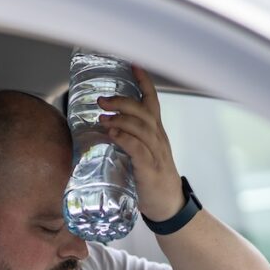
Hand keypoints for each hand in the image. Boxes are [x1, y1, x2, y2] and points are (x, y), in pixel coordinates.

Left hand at [98, 66, 183, 221]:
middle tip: (101, 100)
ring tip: (103, 116)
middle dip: (122, 101)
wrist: (168, 205)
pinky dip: (125, 139)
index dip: (143, 82)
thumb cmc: (151, 177)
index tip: (132, 64)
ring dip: (121, 119)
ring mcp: (156, 153)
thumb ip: (127, 138)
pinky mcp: (149, 169)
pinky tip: (113, 133)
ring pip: (141, 127)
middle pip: (143, 111)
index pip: (152, 101)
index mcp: (155, 132)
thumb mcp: (142, 152)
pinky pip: (139, 149)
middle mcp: (158, 138)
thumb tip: (101, 127)